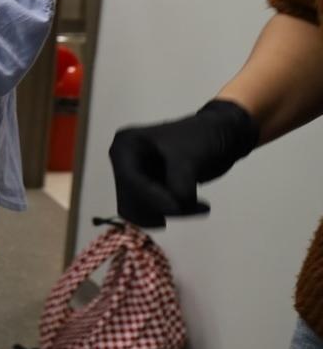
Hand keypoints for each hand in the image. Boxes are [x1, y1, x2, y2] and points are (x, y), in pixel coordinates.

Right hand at [108, 99, 259, 226]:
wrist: (223, 135)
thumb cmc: (202, 137)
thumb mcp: (188, 158)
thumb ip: (178, 185)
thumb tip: (174, 210)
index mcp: (125, 146)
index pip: (129, 179)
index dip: (150, 196)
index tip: (177, 208)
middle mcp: (125, 161)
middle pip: (131, 197)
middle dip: (160, 207)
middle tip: (192, 207)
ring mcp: (137, 174)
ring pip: (141, 208)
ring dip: (168, 212)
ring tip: (197, 206)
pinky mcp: (150, 186)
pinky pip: (153, 210)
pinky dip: (174, 212)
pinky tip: (195, 205)